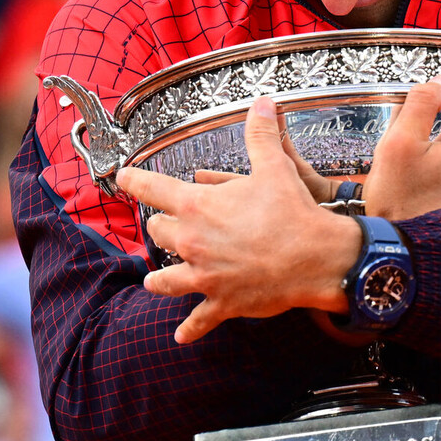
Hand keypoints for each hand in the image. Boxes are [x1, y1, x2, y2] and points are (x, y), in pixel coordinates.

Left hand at [118, 96, 361, 343]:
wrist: (317, 258)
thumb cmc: (292, 212)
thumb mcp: (274, 168)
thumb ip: (261, 134)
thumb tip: (262, 103)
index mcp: (197, 206)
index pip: (151, 189)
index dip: (134, 181)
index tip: (124, 178)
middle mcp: (192, 241)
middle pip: (158, 234)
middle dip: (162, 229)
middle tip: (166, 226)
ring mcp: (204, 275)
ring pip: (165, 279)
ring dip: (159, 279)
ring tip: (154, 280)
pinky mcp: (221, 302)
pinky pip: (198, 320)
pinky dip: (189, 329)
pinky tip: (180, 337)